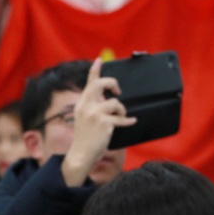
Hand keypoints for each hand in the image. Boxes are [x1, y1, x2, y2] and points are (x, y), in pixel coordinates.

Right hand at [61, 58, 135, 186]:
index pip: (89, 83)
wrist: (81, 154)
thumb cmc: (86, 136)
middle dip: (113, 83)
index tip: (99, 60)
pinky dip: (128, 121)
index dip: (95, 70)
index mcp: (82, 103)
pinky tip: (132, 122)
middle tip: (118, 91)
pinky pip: (122, 118)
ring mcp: (95, 114)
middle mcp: (86, 106)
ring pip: (115, 103)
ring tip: (120, 117)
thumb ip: (95, 106)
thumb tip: (110, 97)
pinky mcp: (104, 123)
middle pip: (102, 84)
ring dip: (121, 110)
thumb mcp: (86, 118)